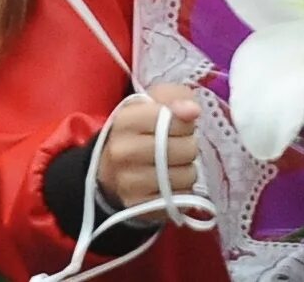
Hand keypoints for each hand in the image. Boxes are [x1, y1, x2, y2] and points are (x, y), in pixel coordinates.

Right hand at [97, 84, 201, 216]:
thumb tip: (192, 110)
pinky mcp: (141, 207)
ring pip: (187, 176)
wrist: (111, 168)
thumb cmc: (140, 130)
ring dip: (188, 169)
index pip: (175, 119)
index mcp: (125, 120)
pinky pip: (182, 198)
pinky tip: (171, 182)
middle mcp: (123, 151)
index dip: (184, 122)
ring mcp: (129, 182)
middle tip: (176, 145)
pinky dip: (184, 191)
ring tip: (174, 164)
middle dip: (189, 145)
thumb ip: (176, 97)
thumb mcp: (153, 103)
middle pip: (186, 149)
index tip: (177, 124)